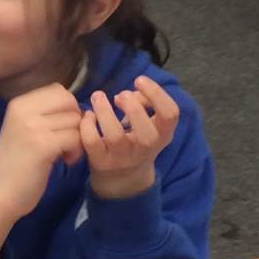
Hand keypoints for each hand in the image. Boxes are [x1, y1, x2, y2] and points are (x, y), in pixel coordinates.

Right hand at [0, 84, 84, 224]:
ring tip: (64, 155)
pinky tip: (65, 162)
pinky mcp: (43, 145)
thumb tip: (80, 109)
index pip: (58, 90)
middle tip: (67, 141)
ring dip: (77, 139)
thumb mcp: (24, 130)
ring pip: (75, 121)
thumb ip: (45, 115)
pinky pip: (75, 138)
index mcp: (19, 104)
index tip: (61, 129)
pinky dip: (76, 151)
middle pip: (69, 102)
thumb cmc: (15, 165)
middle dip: (75, 121)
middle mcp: (24, 110)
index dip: (68, 109)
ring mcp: (32, 126)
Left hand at [82, 75, 179, 200]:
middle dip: (132, 107)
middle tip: (120, 95)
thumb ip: (144, 104)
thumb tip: (128, 93)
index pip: (170, 115)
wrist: (123, 179)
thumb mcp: (150, 126)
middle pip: (146, 132)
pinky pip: (93, 142)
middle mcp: (145, 149)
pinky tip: (88, 115)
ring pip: (115, 136)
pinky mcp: (101, 162)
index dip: (156, 94)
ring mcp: (123, 158)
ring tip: (98, 96)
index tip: (139, 80)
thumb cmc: (137, 142)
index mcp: (163, 135)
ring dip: (105, 112)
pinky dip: (88, 125)